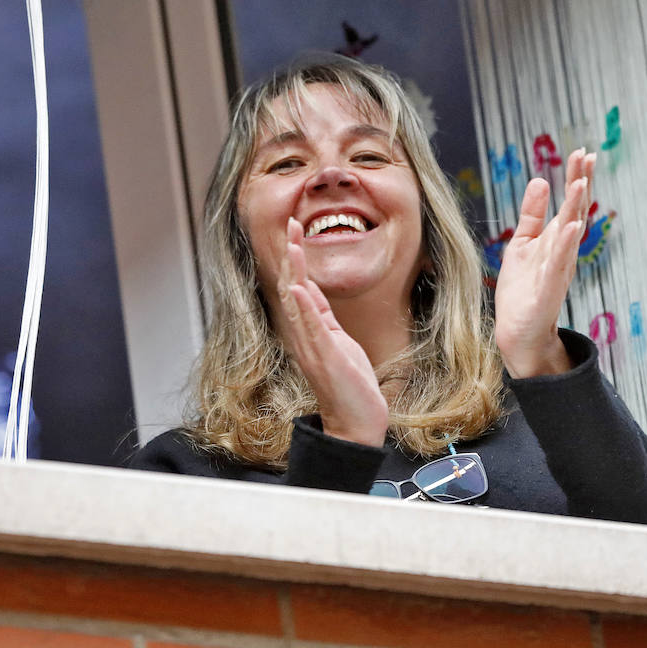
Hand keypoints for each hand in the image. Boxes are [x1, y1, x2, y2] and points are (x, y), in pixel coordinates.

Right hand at [276, 218, 387, 445]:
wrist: (356, 423)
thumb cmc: (349, 384)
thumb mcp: (337, 341)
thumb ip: (321, 317)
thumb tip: (308, 290)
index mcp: (311, 329)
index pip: (299, 285)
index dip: (296, 257)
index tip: (294, 230)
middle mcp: (305, 336)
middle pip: (293, 287)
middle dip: (292, 255)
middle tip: (291, 224)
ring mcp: (313, 347)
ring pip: (298, 303)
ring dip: (295, 273)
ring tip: (291, 246)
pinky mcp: (325, 358)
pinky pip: (312, 328)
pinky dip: (303, 307)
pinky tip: (298, 288)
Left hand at [494, 148, 595, 376]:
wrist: (519, 328)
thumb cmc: (523, 287)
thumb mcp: (523, 242)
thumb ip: (532, 214)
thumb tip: (539, 180)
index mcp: (557, 238)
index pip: (570, 202)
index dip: (576, 177)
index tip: (582, 151)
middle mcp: (563, 250)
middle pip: (575, 210)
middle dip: (580, 183)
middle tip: (586, 155)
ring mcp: (558, 267)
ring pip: (571, 233)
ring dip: (575, 208)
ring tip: (579, 183)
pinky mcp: (548, 287)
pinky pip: (558, 263)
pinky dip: (565, 245)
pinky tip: (571, 227)